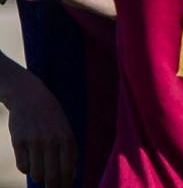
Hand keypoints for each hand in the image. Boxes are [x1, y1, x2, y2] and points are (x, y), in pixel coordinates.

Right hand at [3, 69, 76, 187]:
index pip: (68, 169)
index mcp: (67, 138)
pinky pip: (22, 166)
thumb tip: (71, 173)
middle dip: (53, 186)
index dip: (66, 183)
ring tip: (40, 173)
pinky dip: (26, 169)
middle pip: (52, 175)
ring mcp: (34, 141)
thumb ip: (70, 149)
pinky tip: (29, 163)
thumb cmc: (52, 116)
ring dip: (39, 177)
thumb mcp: (66, 129)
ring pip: (36, 173)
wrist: (30, 97)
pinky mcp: (18, 141)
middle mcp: (51, 141)